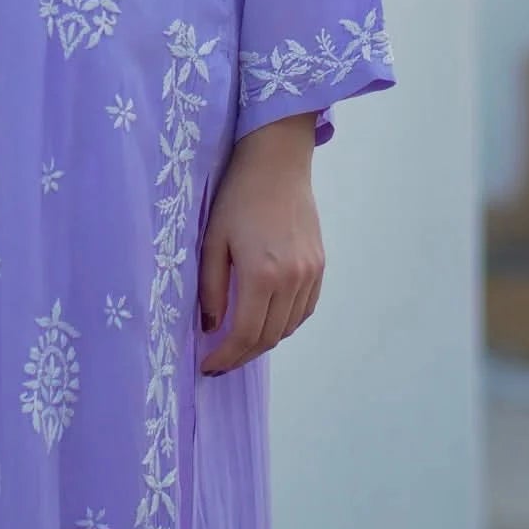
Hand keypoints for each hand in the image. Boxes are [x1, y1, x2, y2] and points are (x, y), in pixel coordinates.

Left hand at [197, 126, 324, 375]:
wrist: (277, 162)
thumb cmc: (238, 195)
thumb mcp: (213, 239)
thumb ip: (211, 287)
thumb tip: (212, 326)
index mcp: (262, 274)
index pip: (246, 335)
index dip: (227, 356)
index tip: (208, 366)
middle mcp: (292, 279)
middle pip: (270, 337)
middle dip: (243, 354)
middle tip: (220, 359)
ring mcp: (311, 273)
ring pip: (289, 327)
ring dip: (264, 341)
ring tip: (240, 341)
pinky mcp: (320, 265)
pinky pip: (305, 309)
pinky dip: (286, 322)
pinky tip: (267, 318)